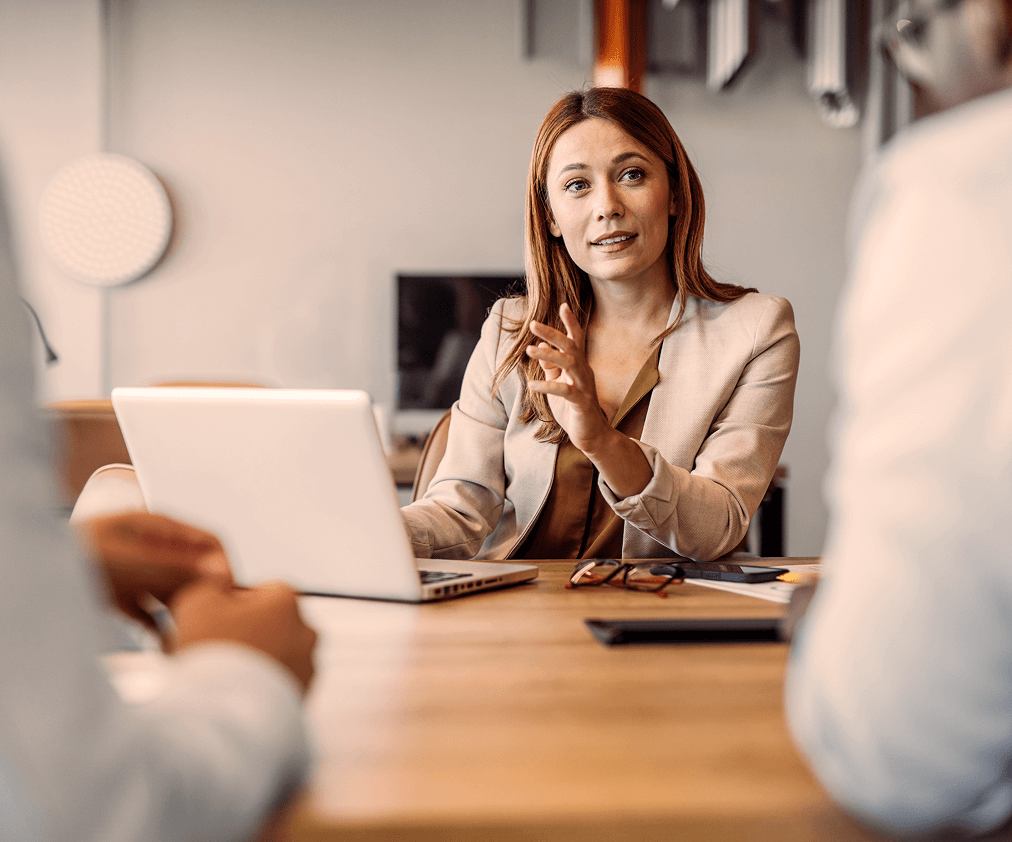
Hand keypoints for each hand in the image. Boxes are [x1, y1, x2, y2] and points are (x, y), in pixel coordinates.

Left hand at [79, 512, 231, 630]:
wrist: (26, 576)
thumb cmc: (70, 556)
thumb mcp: (129, 560)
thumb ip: (174, 567)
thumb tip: (219, 574)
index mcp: (156, 527)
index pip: (208, 541)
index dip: (225, 567)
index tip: (231, 596)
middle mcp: (151, 548)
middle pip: (195, 570)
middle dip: (207, 596)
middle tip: (216, 623)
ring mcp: (136, 572)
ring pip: (176, 595)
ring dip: (186, 615)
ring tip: (193, 639)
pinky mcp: (121, 597)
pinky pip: (152, 614)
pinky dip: (161, 629)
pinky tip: (166, 645)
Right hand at [171, 580, 317, 693]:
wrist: (227, 716)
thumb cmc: (212, 652)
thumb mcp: (198, 601)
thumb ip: (212, 581)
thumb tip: (221, 572)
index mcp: (286, 601)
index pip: (262, 591)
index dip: (234, 605)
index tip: (212, 623)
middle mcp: (306, 631)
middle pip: (272, 625)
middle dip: (249, 635)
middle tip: (216, 653)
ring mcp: (308, 668)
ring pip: (278, 657)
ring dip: (257, 663)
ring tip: (223, 680)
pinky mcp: (304, 699)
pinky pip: (280, 686)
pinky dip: (263, 689)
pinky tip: (235, 699)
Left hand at [525, 303, 610, 451]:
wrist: (591, 435)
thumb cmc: (573, 408)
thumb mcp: (558, 384)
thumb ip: (550, 367)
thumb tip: (538, 348)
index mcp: (578, 366)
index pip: (575, 339)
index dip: (570, 323)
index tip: (563, 305)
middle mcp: (583, 371)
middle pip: (571, 346)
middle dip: (553, 333)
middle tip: (533, 323)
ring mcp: (584, 386)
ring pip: (569, 363)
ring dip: (549, 355)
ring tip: (529, 350)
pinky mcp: (581, 402)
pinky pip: (565, 390)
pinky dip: (547, 386)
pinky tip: (532, 386)